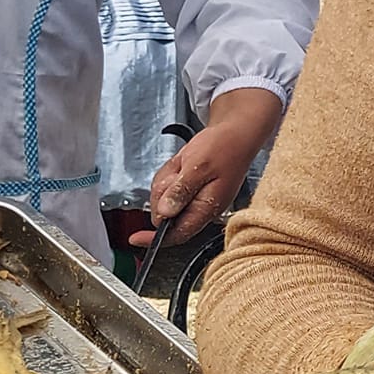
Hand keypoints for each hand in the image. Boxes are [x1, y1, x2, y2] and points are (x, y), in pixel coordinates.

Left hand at [128, 89, 285, 247]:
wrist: (236, 134)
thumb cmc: (225, 148)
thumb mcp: (199, 166)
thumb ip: (181, 191)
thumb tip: (165, 213)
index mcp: (206, 208)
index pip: (177, 234)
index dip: (154, 239)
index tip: (136, 238)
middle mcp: (201, 208)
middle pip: (166, 214)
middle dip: (162, 193)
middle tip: (176, 174)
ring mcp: (196, 200)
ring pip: (164, 199)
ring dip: (166, 181)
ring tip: (183, 166)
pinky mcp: (191, 191)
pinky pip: (168, 188)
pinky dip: (169, 175)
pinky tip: (182, 165)